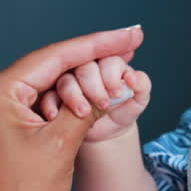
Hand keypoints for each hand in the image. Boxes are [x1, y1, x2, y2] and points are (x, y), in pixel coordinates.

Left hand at [0, 26, 144, 190]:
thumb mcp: (60, 147)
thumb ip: (87, 109)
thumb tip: (112, 85)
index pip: (56, 56)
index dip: (99, 43)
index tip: (130, 33)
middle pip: (51, 66)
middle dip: (92, 59)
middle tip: (131, 43)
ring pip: (47, 86)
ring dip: (81, 83)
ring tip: (118, 69)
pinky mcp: (0, 129)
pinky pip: (38, 105)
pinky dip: (66, 103)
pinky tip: (93, 98)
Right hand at [38, 55, 152, 142]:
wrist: (109, 131)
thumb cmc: (124, 110)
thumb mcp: (139, 99)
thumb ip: (142, 85)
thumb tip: (133, 77)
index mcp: (108, 62)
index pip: (107, 59)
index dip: (111, 75)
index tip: (117, 93)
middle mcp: (87, 67)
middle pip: (84, 67)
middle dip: (93, 85)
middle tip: (104, 104)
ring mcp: (69, 80)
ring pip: (65, 80)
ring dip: (74, 95)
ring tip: (84, 113)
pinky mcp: (54, 96)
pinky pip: (48, 96)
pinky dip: (52, 105)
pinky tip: (57, 115)